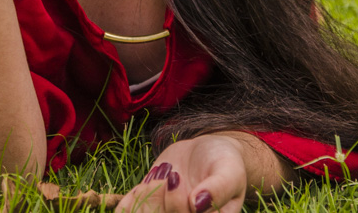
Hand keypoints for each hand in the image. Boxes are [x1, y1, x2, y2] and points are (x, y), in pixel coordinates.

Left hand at [115, 135, 247, 212]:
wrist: (210, 151)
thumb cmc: (225, 163)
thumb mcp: (229, 172)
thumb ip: (218, 189)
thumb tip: (198, 205)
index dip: (175, 205)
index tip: (177, 178)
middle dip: (161, 199)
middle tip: (173, 175)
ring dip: (147, 196)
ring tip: (163, 174)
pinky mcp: (148, 206)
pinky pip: (128, 212)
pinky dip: (129, 202)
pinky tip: (145, 185)